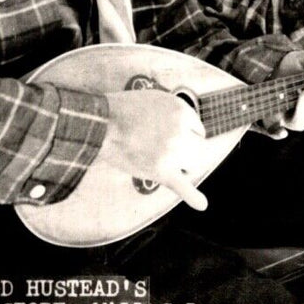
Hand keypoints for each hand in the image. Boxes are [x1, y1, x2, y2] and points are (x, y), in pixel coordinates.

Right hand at [96, 90, 208, 210]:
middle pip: (200, 148)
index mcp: (182, 112)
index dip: (186, 132)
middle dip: (189, 149)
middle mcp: (181, 132)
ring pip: (194, 165)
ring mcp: (172, 154)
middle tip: (172, 150)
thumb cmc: (125, 109)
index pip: (198, 129)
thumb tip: (187, 123)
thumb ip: (177, 111)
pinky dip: (192, 197)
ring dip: (185, 166)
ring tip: (170, 164)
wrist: (101, 125)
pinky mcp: (160, 172)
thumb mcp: (158, 98)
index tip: (173, 134)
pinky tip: (201, 205)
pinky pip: (181, 186)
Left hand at [253, 50, 303, 137]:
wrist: (268, 71)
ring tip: (300, 93)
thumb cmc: (290, 67)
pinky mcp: (271, 121)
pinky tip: (282, 132)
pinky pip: (275, 132)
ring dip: (302, 112)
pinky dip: (278, 133)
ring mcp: (288, 118)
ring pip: (300, 124)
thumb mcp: (301, 59)